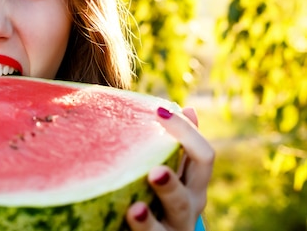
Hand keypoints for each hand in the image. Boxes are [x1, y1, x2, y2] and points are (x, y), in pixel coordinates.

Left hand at [126, 106, 214, 230]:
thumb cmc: (162, 194)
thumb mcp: (175, 171)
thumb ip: (179, 145)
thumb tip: (188, 108)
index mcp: (195, 185)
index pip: (203, 157)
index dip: (186, 133)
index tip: (159, 112)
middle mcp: (188, 209)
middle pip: (183, 198)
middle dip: (170, 186)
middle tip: (155, 172)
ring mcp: (170, 230)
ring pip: (162, 230)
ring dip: (147, 221)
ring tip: (135, 210)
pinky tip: (125, 218)